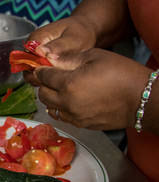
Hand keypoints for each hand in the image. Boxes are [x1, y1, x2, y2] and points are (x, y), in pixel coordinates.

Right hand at [23, 15, 97, 85]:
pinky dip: (44, 77)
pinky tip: (55, 80)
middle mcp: (32, 46)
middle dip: (38, 75)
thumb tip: (40, 52)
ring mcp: (35, 53)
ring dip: (41, 77)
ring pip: (31, 70)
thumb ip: (57, 46)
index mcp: (37, 38)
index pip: (27, 57)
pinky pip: (37, 71)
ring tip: (55, 82)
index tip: (50, 75)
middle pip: (27, 66)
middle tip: (54, 82)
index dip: (36, 68)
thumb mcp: (73, 39)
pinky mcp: (40, 59)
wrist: (86, 29)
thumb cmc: (81, 32)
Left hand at [33, 48, 151, 130]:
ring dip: (50, 97)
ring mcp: (74, 116)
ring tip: (60, 88)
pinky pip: (61, 116)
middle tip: (50, 76)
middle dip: (43, 83)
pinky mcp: (81, 125)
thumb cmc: (122, 74)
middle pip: (42, 93)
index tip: (40, 66)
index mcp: (69, 84)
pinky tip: (69, 99)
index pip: (43, 76)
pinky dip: (60, 108)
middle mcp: (68, 103)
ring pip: (49, 107)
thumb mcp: (94, 57)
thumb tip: (50, 59)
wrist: (142, 98)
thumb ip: (68, 59)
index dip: (40, 69)